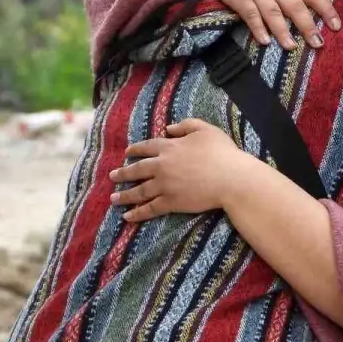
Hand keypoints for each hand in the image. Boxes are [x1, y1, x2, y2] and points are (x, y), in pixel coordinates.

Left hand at [110, 120, 252, 221]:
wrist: (231, 178)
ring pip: (139, 191)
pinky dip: (137, 213)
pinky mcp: (171, 202)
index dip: (136, 150)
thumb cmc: (222, 152)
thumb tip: (169, 128)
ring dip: (124, 195)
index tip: (127, 153)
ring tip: (113, 199)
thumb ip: (185, 125)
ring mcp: (165, 185)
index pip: (147, 147)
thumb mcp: (205, 129)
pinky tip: (127, 216)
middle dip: (123, 173)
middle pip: (137, 170)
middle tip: (112, 176)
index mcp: (169, 147)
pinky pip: (150, 208)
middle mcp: (162, 166)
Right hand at [200, 0, 340, 50]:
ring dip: (282, 30)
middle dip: (308, 25)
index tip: (336, 26)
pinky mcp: (242, 0)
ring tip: (292, 46)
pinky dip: (258, 28)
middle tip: (318, 43)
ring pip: (273, 13)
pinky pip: (251, 16)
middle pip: (296, 7)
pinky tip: (265, 41)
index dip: (326, 10)